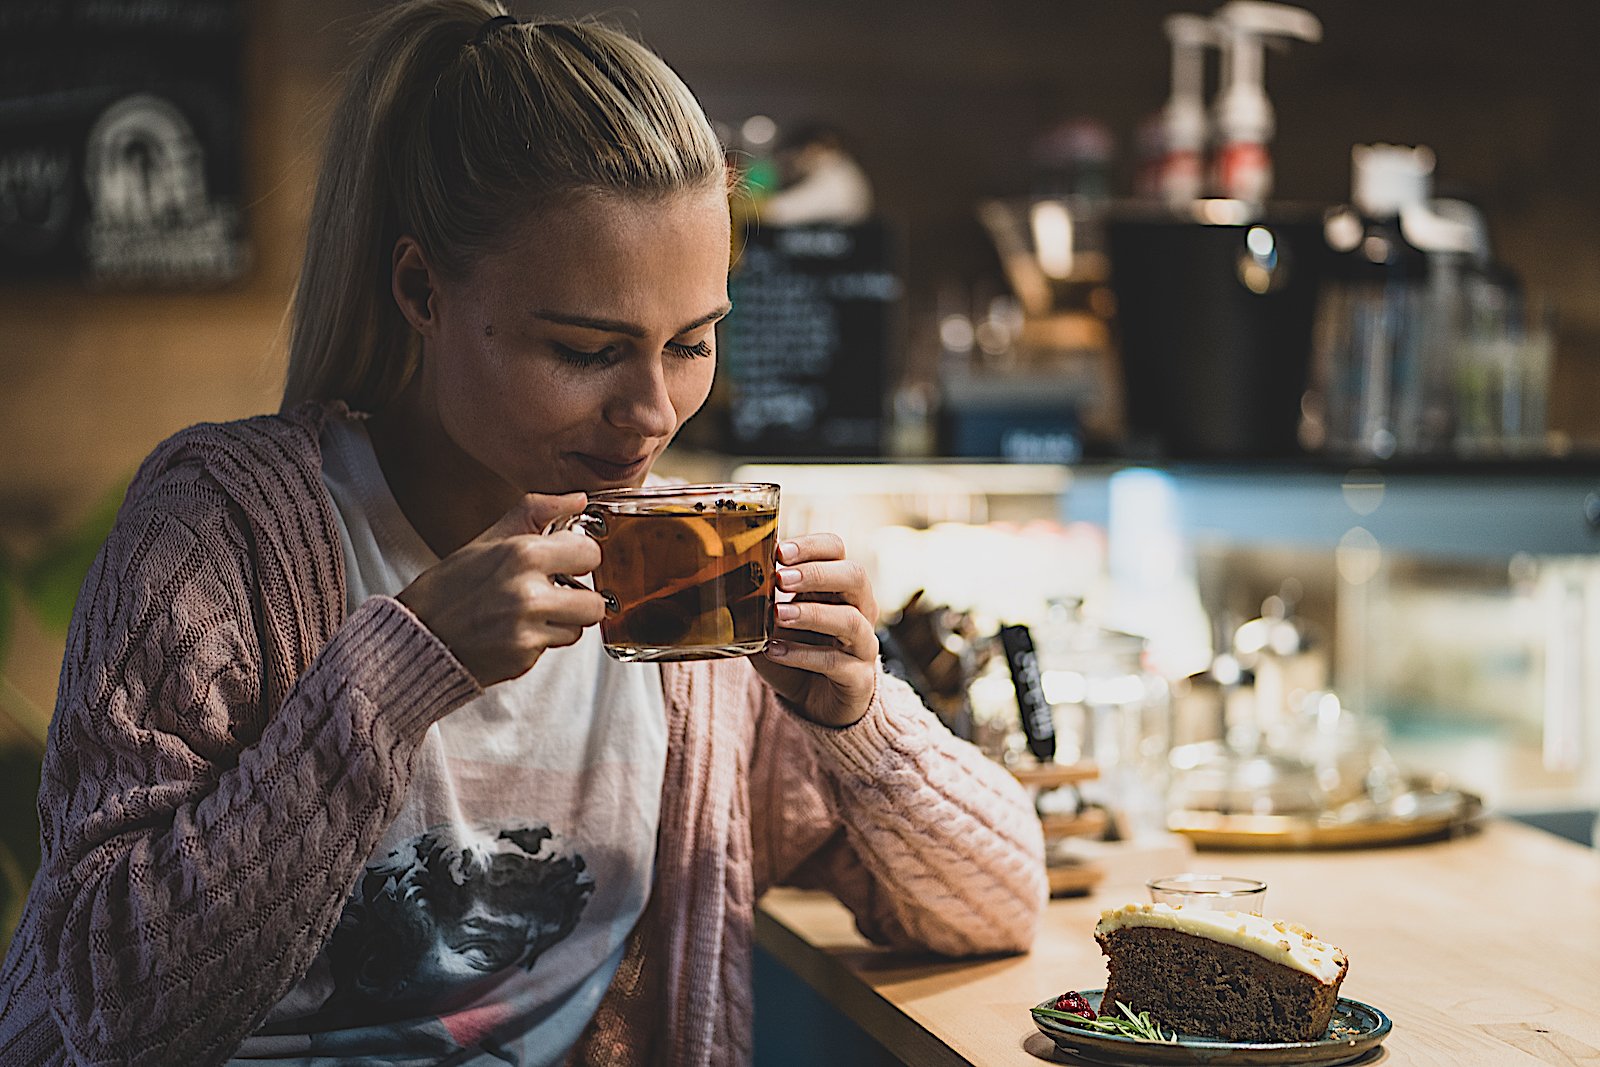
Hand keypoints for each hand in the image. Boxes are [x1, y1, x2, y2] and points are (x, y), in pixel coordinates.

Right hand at [397, 493, 605, 686]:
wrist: (418, 635)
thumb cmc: (450, 587)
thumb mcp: (489, 539)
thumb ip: (536, 513)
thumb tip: (578, 498)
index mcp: (523, 554)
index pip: (590, 553)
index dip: (579, 558)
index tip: (566, 561)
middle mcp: (528, 592)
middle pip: (596, 601)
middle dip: (579, 598)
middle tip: (554, 593)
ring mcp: (527, 629)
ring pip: (580, 627)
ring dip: (563, 622)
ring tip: (531, 614)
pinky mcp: (524, 658)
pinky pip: (554, 647)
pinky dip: (541, 641)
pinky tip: (515, 631)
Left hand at [751, 533, 879, 727]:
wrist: (816, 703)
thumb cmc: (796, 651)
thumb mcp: (773, 622)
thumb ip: (758, 601)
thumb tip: (725, 579)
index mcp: (838, 585)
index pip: (836, 550)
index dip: (811, 546)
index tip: (779, 552)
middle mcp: (860, 609)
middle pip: (855, 576)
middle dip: (817, 574)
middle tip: (781, 579)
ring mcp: (863, 644)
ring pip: (850, 620)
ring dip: (812, 614)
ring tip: (778, 615)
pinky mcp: (858, 678)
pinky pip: (835, 663)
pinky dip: (802, 655)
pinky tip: (774, 651)